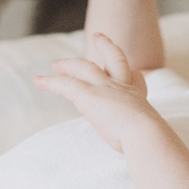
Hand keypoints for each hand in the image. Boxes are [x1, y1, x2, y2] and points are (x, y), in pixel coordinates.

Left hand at [33, 32, 158, 149]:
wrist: (144, 133)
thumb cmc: (150, 140)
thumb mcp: (150, 136)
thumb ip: (144, 138)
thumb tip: (145, 151)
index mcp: (137, 98)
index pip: (136, 80)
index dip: (134, 75)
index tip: (136, 72)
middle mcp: (122, 87)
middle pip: (115, 59)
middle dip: (107, 47)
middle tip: (99, 37)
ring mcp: (104, 87)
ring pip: (84, 67)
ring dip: (70, 64)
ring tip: (56, 63)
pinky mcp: (88, 94)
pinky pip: (65, 84)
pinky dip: (50, 82)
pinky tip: (38, 81)